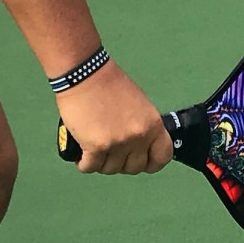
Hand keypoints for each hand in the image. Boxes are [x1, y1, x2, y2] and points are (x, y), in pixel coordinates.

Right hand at [55, 61, 172, 174]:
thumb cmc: (107, 84)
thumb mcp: (139, 105)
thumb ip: (142, 127)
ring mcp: (118, 143)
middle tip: (110, 152)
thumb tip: (138, 148)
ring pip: (110, 169)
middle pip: (133, 168)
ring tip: (93, 148)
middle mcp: (139, 136)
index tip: (142, 162)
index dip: (151, 163)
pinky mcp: (96, 146)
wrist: (85, 73)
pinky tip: (81, 155)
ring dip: (100, 162)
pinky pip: (90, 167)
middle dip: (121, 163)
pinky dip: (83, 163)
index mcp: (153, 124)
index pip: (162, 157)